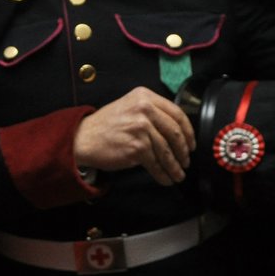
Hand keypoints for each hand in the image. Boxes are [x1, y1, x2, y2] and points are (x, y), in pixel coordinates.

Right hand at [73, 86, 193, 186]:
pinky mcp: (137, 147)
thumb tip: (177, 131)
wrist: (83, 138)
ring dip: (175, 166)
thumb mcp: (130, 107)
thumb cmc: (106, 125)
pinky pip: (156, 163)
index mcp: (145, 97)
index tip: (191, 143)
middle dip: (183, 151)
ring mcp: (141, 128)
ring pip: (167, 150)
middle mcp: (144, 109)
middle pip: (174, 132)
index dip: (188, 131)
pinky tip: (165, 178)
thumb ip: (152, 112)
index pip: (177, 113)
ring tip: (178, 174)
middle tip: (186, 161)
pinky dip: (163, 173)